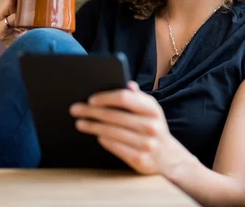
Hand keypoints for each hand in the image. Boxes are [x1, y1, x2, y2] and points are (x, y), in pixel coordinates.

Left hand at [69, 81, 192, 175]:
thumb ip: (138, 97)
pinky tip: (96, 136)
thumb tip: (127, 84)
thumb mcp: (151, 110)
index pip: (124, 98)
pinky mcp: (141, 160)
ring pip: (112, 132)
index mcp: (152, 109)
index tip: (90, 99)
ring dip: (93, 127)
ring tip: (80, 123)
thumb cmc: (153, 127)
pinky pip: (116, 148)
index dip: (105, 98)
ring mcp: (147, 144)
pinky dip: (104, 140)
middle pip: (114, 116)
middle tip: (75, 109)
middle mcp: (151, 126)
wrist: (169, 158)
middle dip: (91, 112)